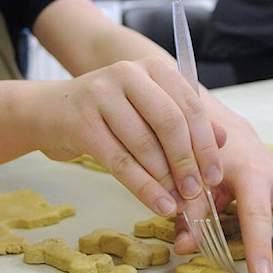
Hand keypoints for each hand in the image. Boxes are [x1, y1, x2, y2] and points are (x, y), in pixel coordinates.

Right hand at [32, 57, 223, 217]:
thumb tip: (223, 139)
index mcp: (153, 68)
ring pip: (144, 144)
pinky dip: (143, 187)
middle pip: (169, 122)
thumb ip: (185, 120)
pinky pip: (120, 161)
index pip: (190, 105)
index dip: (206, 145)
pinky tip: (159, 205)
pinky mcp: (81, 121)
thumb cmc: (109, 114)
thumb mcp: (148, 110)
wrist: (50, 111)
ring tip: (180, 205)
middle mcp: (128, 74)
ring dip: (166, 181)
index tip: (216, 177)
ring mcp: (101, 94)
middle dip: (187, 163)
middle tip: (197, 194)